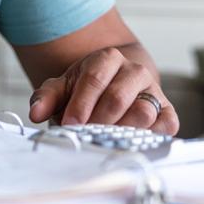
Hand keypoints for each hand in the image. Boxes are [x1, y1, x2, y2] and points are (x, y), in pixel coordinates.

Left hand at [27, 47, 178, 134]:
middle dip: (98, 121)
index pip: (94, 79)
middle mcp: (134, 72)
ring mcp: (153, 91)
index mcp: (107, 59)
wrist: (115, 84)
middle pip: (118, 98)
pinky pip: (166, 125)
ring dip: (122, 132)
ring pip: (143, 112)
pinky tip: (131, 145)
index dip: (80, 104)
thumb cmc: (87, 89)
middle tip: (85, 137)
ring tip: (105, 143)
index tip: (68, 124)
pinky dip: (151, 137)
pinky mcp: (167, 111)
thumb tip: (36, 113)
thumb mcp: (63, 87)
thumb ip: (46, 97)